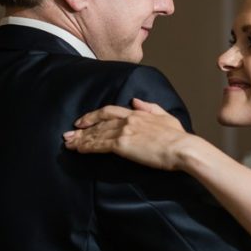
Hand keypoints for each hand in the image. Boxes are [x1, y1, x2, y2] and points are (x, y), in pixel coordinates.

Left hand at [63, 99, 190, 170]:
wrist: (182, 148)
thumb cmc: (178, 137)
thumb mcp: (166, 117)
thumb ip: (150, 108)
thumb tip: (135, 101)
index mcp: (137, 113)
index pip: (109, 112)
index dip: (93, 116)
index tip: (82, 122)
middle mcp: (128, 120)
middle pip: (99, 123)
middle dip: (82, 129)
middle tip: (68, 135)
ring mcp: (124, 132)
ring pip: (96, 134)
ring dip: (81, 139)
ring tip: (69, 144)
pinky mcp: (122, 145)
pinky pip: (99, 145)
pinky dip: (87, 147)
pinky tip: (79, 149)